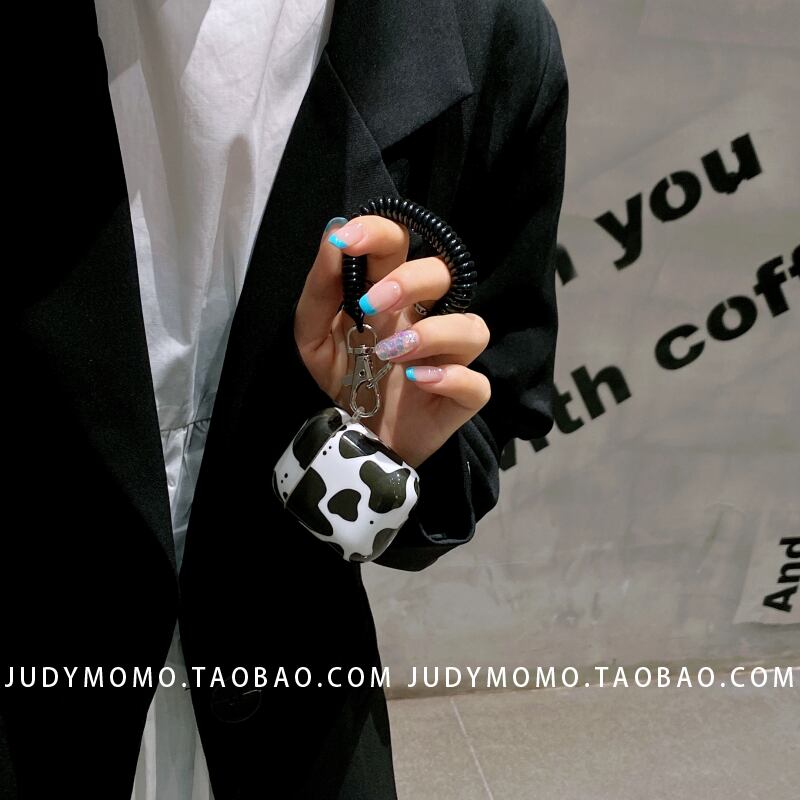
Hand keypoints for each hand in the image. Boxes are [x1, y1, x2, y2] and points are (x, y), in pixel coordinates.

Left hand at [294, 216, 491, 467]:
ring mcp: (450, 358)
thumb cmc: (344, 377)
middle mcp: (428, 317)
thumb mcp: (313, 335)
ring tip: (391, 353)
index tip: (348, 241)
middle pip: (445, 273)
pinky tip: (414, 382)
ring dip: (433, 333)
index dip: (380, 230)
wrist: (356, 437)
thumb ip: (320, 289)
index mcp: (393, 294)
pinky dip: (450, 378)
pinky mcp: (461, 397)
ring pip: (472, 327)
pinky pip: (477, 383)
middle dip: (409, 280)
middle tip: (371, 304)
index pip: (401, 242)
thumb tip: (333, 234)